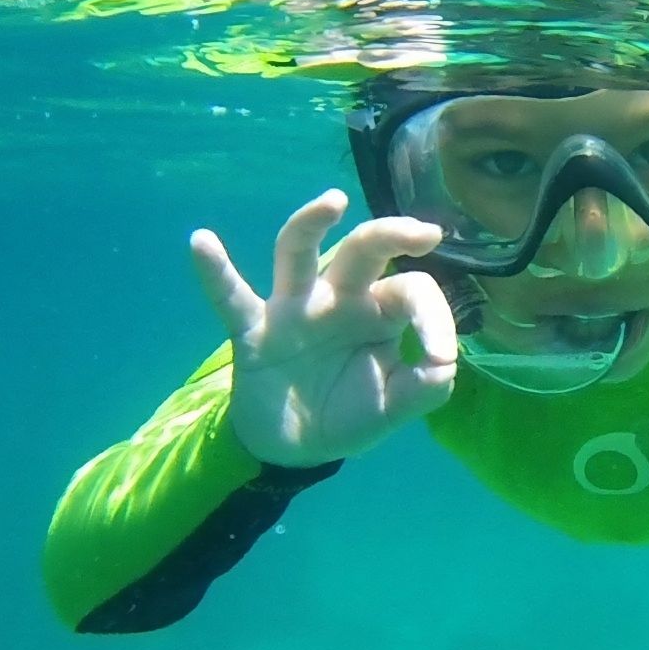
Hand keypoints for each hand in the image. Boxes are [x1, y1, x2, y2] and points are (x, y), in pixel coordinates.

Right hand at [191, 190, 458, 466]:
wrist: (295, 448)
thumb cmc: (349, 411)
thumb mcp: (394, 406)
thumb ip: (425, 387)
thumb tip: (447, 361)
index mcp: (380, 312)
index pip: (412, 292)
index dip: (434, 317)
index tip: (441, 357)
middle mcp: (339, 297)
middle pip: (364, 250)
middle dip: (392, 233)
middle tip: (426, 233)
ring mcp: (293, 307)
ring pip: (298, 252)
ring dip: (311, 223)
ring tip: (333, 202)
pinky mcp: (253, 328)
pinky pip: (231, 296)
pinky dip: (214, 271)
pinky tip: (201, 241)